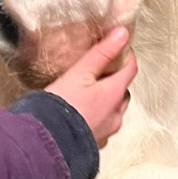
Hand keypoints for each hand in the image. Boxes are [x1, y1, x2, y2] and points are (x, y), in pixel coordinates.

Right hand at [46, 27, 136, 148]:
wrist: (47, 143)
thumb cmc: (62, 106)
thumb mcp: (80, 72)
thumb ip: (102, 53)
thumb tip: (122, 33)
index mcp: (114, 94)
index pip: (130, 69)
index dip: (125, 56)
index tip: (116, 49)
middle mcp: (116, 114)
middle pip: (123, 92)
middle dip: (115, 81)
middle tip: (99, 72)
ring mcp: (107, 131)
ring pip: (114, 111)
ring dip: (107, 102)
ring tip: (87, 95)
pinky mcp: (95, 144)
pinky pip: (102, 127)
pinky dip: (96, 119)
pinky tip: (81, 116)